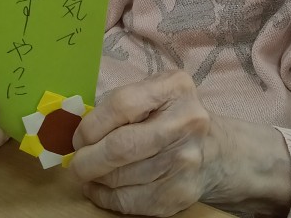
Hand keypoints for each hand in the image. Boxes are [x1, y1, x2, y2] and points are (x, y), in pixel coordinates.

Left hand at [71, 70, 215, 215]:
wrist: (215, 150)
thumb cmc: (171, 116)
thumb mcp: (155, 93)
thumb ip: (122, 103)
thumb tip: (76, 128)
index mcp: (175, 88)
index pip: (122, 105)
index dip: (91, 125)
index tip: (78, 137)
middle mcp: (185, 122)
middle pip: (121, 146)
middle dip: (87, 159)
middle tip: (75, 163)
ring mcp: (185, 160)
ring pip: (122, 178)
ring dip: (96, 178)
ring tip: (90, 172)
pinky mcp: (180, 193)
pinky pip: (129, 202)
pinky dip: (106, 197)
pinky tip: (103, 188)